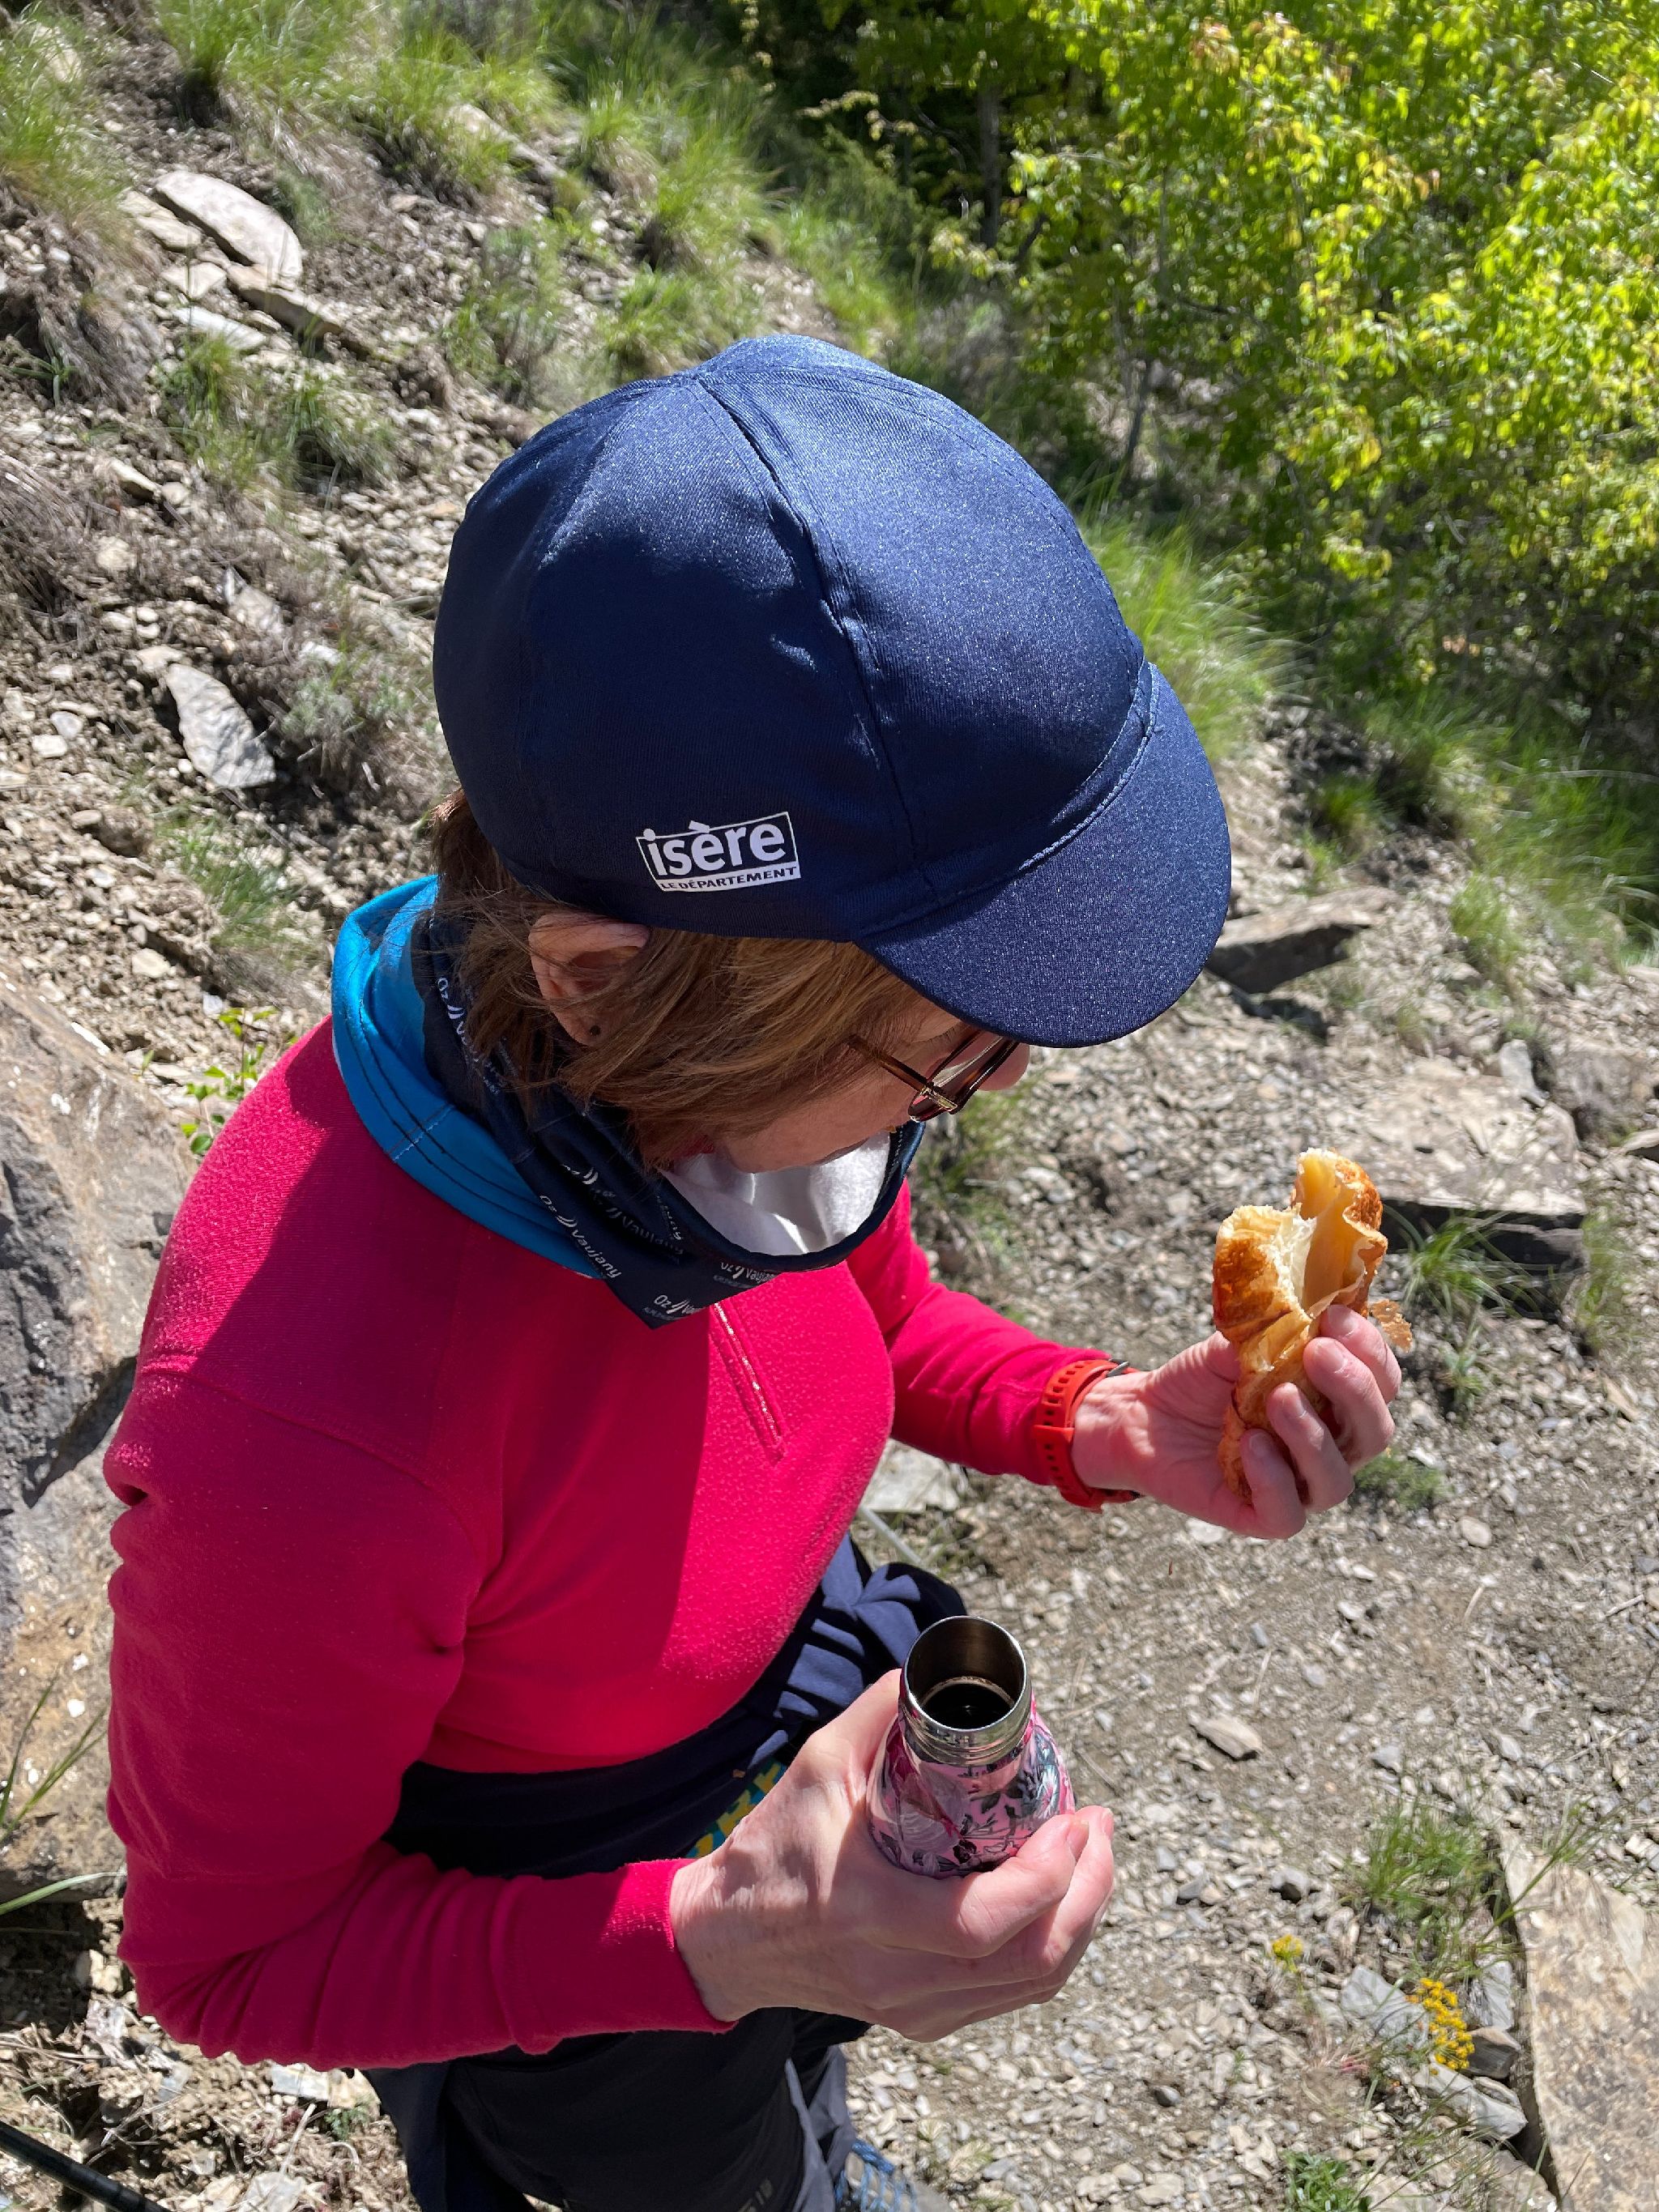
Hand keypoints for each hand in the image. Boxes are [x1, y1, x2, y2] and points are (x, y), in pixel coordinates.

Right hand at [670, 1676, 1114, 2040]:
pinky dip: (1053, 1946)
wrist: (729, 1938)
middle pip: (1030, 1962)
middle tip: (1100, 1826)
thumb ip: (882, 1712)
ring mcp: (914, 2009)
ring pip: (1032, 1983)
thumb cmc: (775, 1845)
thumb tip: (945, 1670)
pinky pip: (1012, 1994)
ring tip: (1093, 1854)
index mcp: (869, 1914)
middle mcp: (898, 1977)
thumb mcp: (817, 1763)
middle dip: (1088, 1892)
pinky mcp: (925, 2019)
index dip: (1048, 1876)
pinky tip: (1061, 1897)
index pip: (982, 1922)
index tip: (1075, 1817)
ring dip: (1082, 1918)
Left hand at [1070, 1303, 1399, 1538]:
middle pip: (1375, 1432)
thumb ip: (1275, 1331)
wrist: (1143, 1415)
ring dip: (1313, 1436)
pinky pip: (1287, 1515)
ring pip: (1336, 1479)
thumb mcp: (1237, 1344)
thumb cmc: (1202, 1380)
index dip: (1370, 1350)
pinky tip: (1252, 1445)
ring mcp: (1299, 1486)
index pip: (1382, 1382)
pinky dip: (1275, 1480)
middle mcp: (1331, 1447)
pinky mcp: (1261, 1516)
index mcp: (1336, 1403)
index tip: (1335, 1316)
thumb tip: (1305, 1305)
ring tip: (1278, 1397)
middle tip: (1318, 1352)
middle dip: (1354, 1389)